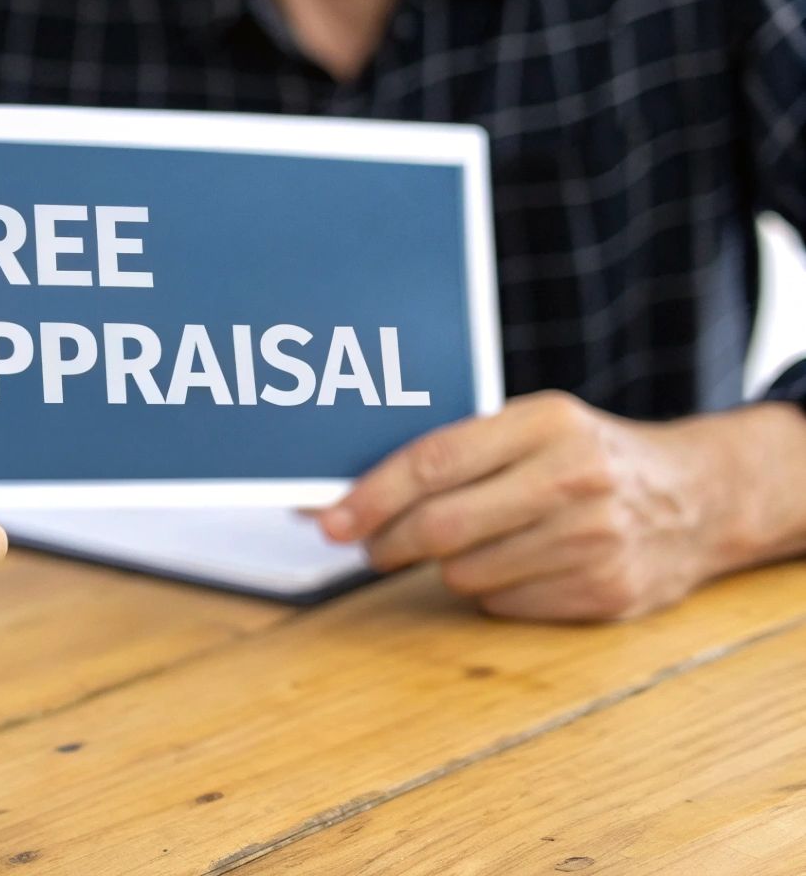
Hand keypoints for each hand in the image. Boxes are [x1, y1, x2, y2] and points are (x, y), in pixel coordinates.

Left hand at [319, 392, 805, 620]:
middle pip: (441, 527)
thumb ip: (455, 449)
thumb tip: (345, 492)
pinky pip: (503, 603)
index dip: (370, 496)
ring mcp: (593, 540)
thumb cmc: (586, 456)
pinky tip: (524, 563)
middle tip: (367, 545)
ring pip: (465, 572)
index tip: (327, 520)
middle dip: (388, 541)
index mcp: (546, 423)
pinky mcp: (605, 591)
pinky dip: (494, 589)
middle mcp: (573, 479)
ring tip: (478, 540)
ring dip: (449, 564)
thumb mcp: (535, 425)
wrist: (699, 498)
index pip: (433, 462)